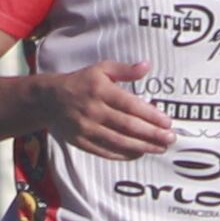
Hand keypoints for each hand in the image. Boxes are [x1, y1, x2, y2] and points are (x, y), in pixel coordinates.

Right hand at [28, 59, 177, 159]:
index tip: (168, 122)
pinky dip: (124, 154)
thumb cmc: (81, 82)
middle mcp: (93, 110)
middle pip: (127, 126)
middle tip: (170, 138)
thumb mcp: (101, 69)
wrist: (49, 100)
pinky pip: (106, 151)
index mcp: (100, 90)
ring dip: (143, 146)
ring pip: (119, 141)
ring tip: (160, 148)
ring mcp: (86, 128)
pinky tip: (139, 153)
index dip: (151, 115)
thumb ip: (125, 70)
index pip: (130, 105)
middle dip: (152, 134)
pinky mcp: (81, 142)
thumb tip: (147, 66)